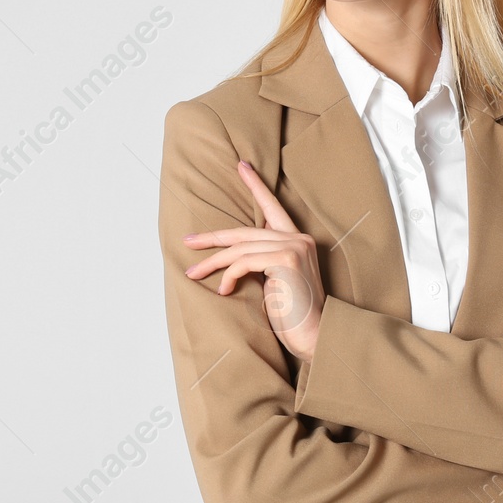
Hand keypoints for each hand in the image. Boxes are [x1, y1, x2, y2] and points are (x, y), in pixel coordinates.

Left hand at [181, 160, 323, 361]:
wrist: (315, 336)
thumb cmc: (293, 314)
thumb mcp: (275, 281)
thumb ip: (263, 260)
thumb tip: (234, 252)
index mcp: (297, 241)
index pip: (272, 207)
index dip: (256, 186)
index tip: (242, 166)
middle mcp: (298, 239)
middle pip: (245, 232)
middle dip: (213, 238)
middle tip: (188, 242)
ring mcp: (294, 247)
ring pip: (240, 248)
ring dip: (213, 262)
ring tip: (194, 274)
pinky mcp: (287, 259)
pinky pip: (245, 261)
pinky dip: (229, 275)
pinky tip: (224, 290)